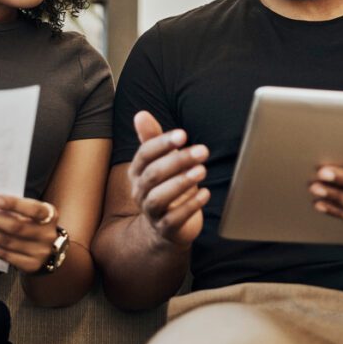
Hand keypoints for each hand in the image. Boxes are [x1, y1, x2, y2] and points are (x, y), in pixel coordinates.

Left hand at [0, 195, 61, 273]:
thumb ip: (17, 208)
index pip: (33, 209)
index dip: (13, 204)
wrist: (49, 250)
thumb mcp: (33, 213)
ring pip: (6, 242)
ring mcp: (39, 252)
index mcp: (50, 215)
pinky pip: (4, 254)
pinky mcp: (29, 265)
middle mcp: (46, 235)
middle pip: (15, 227)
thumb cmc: (35, 224)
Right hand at [128, 111, 209, 247]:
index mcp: (137, 172)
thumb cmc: (165, 186)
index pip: (144, 155)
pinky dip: (190, 206)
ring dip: (181, 183)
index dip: (162, 144)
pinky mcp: (165, 229)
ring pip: (159, 197)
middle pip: (153, 174)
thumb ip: (153, 139)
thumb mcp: (161, 161)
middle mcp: (140, 192)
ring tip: (202, 171)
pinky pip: (174, 219)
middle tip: (203, 150)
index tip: (183, 134)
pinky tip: (205, 193)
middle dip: (178, 161)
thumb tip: (141, 114)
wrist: (166, 227)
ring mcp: (151, 212)